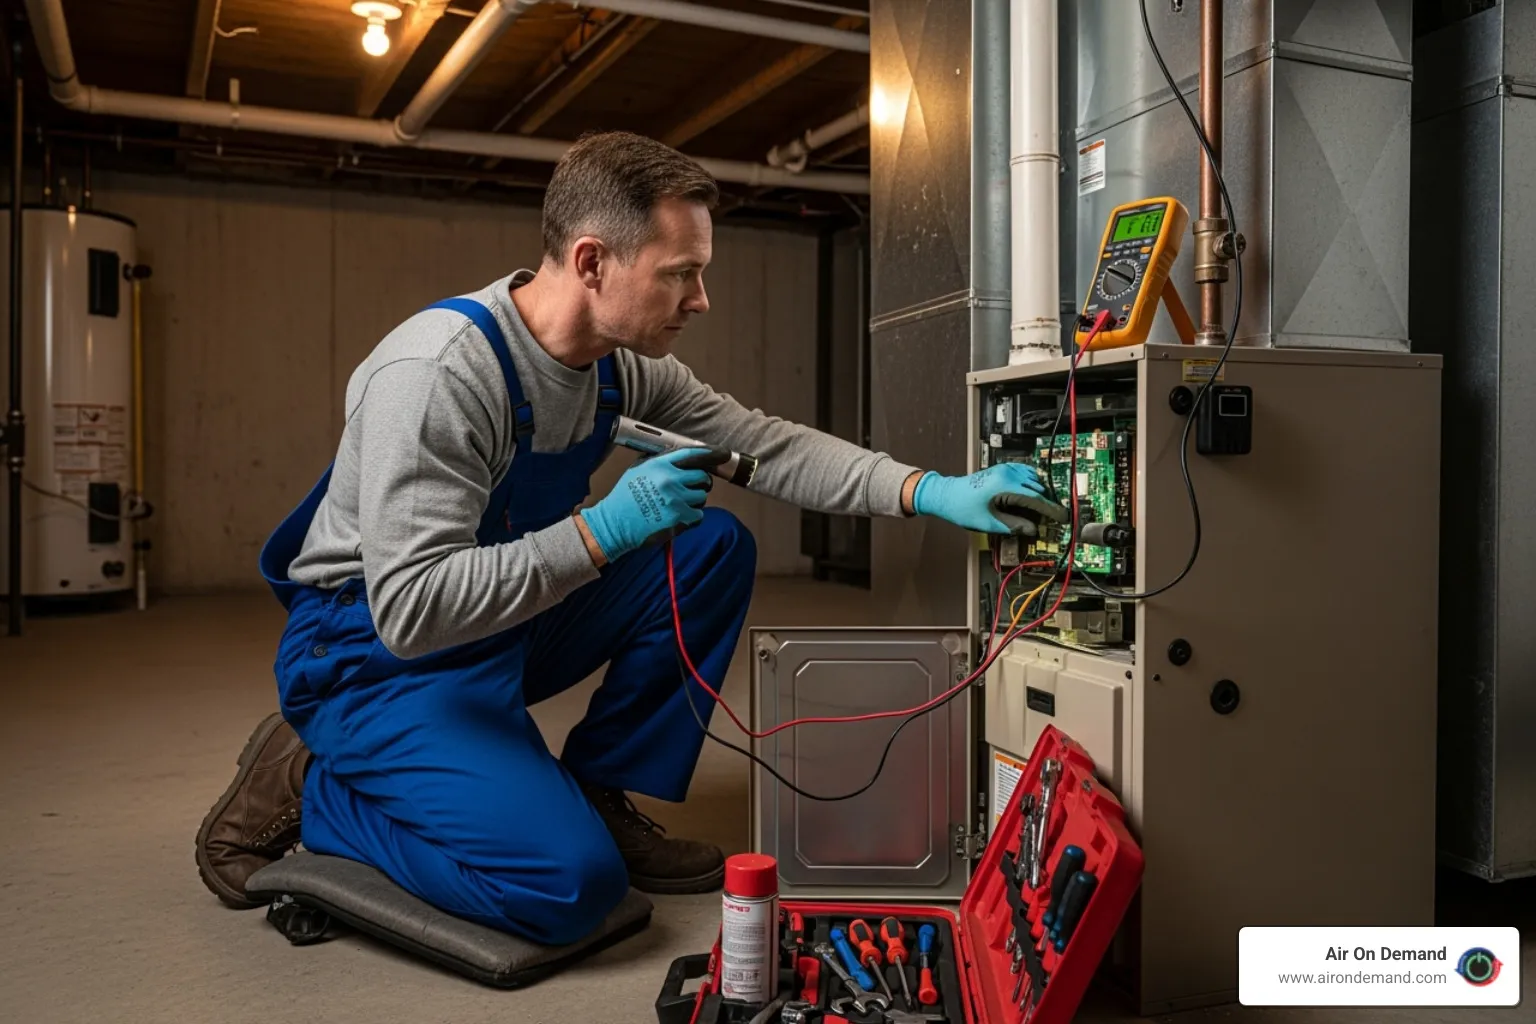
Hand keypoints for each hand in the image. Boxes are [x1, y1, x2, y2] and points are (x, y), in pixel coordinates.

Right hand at [579, 448, 728, 561]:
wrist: (615, 523)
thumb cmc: (624, 497)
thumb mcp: (638, 470)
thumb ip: (660, 462)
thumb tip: (682, 458)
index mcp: (661, 465)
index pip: (693, 455)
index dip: (712, 454)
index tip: (724, 454)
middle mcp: (671, 480)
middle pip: (703, 477)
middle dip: (700, 482)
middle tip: (690, 488)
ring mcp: (677, 500)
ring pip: (702, 497)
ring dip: (694, 501)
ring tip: (676, 505)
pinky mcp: (681, 519)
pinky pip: (699, 515)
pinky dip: (691, 517)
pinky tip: (676, 516)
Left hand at [912, 464, 1068, 535]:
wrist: (944, 494)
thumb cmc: (962, 508)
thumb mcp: (989, 523)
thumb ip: (1013, 526)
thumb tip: (1033, 530)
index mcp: (1005, 486)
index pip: (1036, 498)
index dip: (1051, 510)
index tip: (1062, 518)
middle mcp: (1007, 474)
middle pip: (1037, 488)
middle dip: (1046, 504)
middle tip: (1053, 518)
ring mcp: (1004, 469)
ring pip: (1032, 479)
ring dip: (1039, 493)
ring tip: (1042, 509)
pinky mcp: (1001, 469)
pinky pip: (1024, 473)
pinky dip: (1031, 483)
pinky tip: (1032, 493)